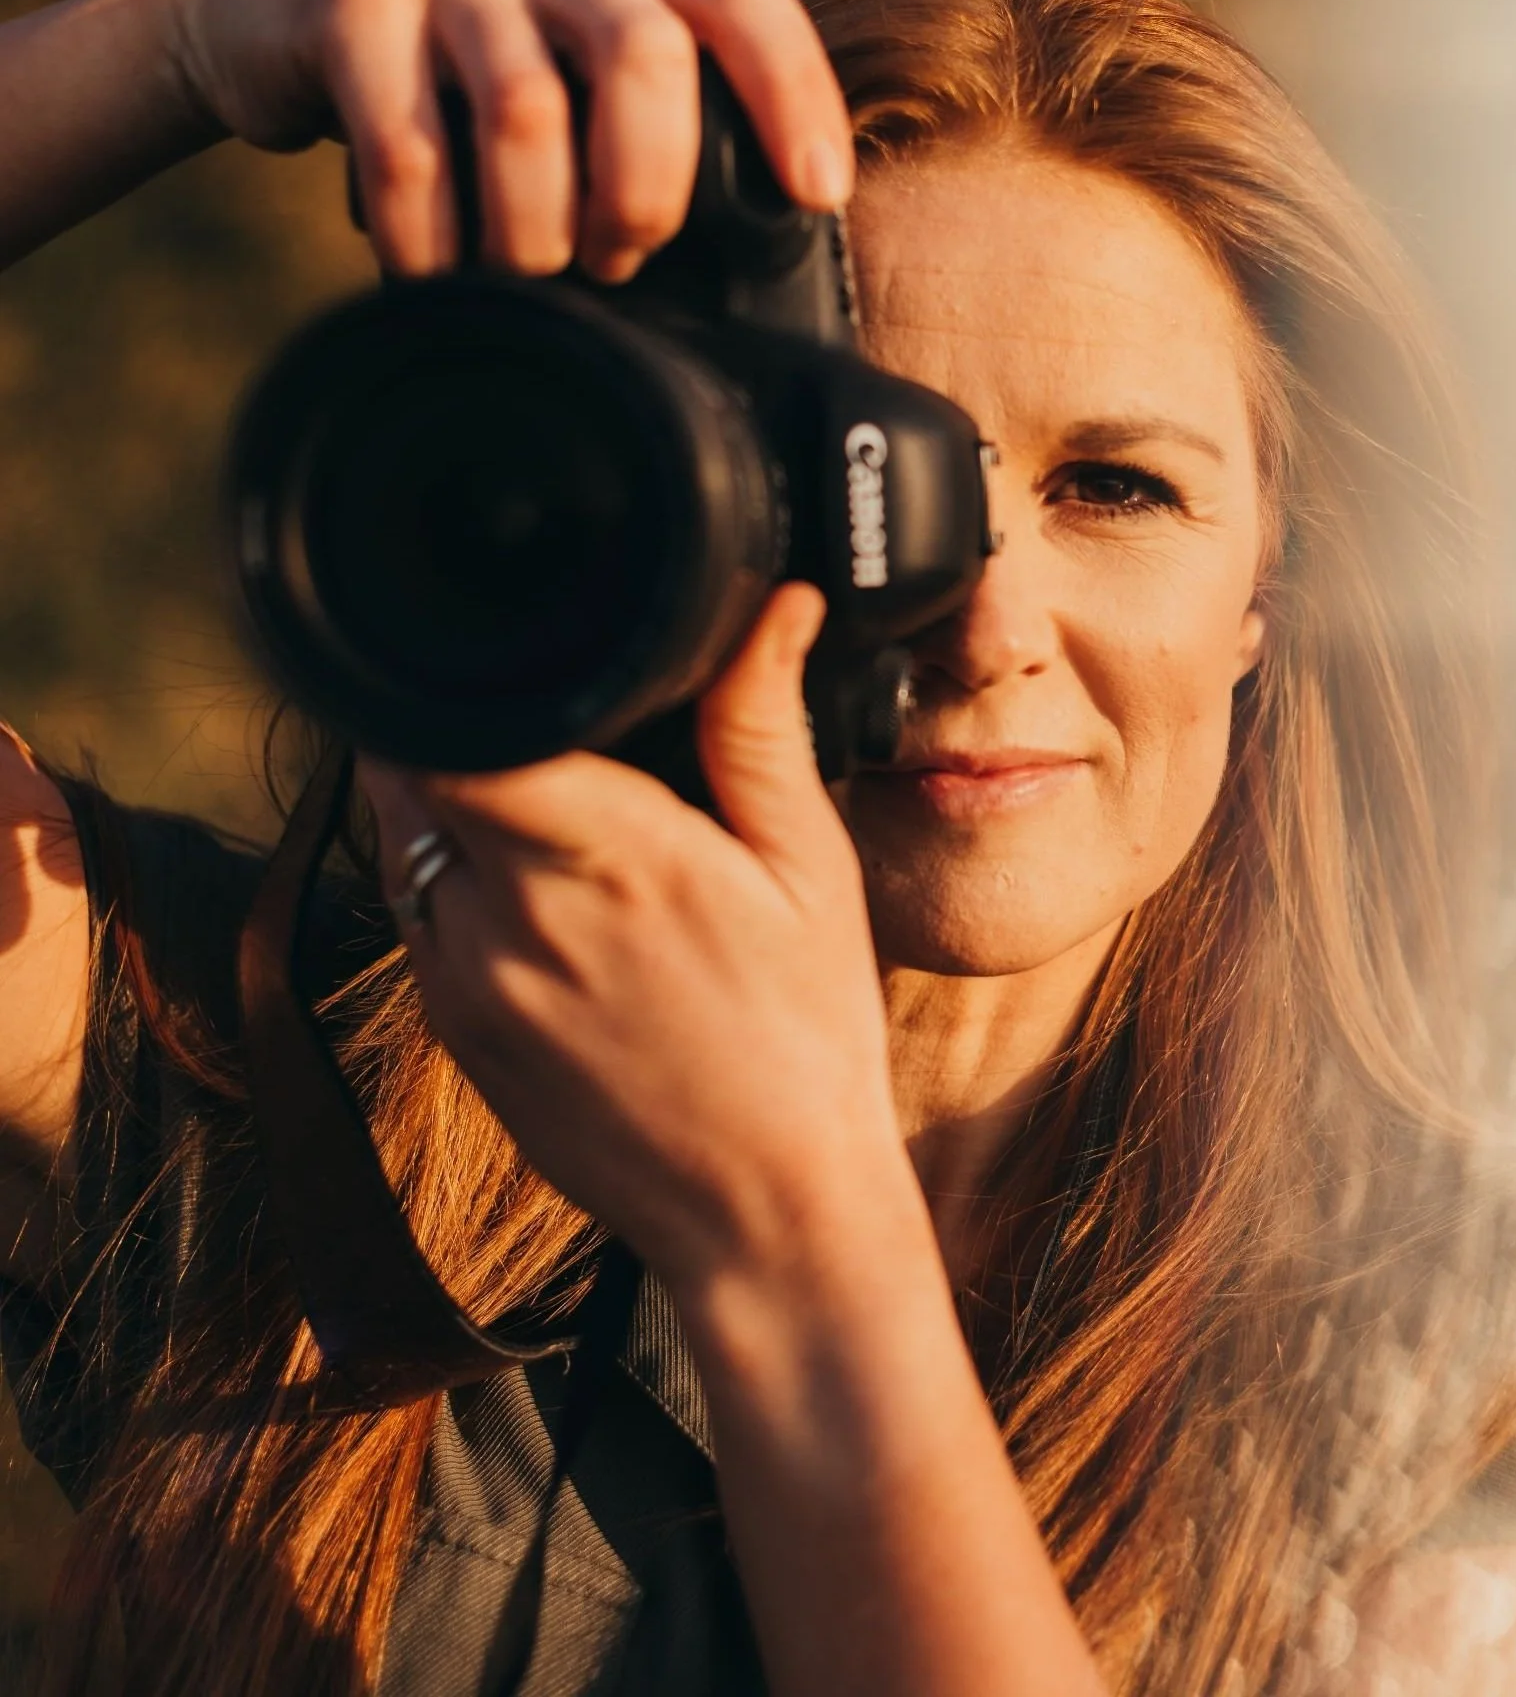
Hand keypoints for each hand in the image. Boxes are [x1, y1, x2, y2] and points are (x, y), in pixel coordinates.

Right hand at [164, 0, 853, 280]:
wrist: (274, 21)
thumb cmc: (458, 95)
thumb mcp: (569, 99)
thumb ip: (642, 143)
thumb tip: (736, 289)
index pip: (743, 1)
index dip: (794, 91)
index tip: (818, 192)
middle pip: (642, 54)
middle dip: (645, 187)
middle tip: (616, 261)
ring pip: (527, 113)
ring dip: (535, 230)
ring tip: (526, 277)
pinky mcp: (354, 3)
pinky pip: (409, 147)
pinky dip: (430, 241)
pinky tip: (431, 276)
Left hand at [358, 583, 909, 1291]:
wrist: (764, 1215)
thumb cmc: (807, 1040)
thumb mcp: (812, 870)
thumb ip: (764, 726)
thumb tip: (778, 603)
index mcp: (609, 856)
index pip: (461, 729)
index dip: (460, 673)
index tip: (508, 646)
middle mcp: (511, 916)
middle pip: (412, 765)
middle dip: (458, 716)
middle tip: (540, 705)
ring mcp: (466, 982)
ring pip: (400, 836)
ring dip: (444, 791)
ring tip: (540, 786)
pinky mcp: (453, 1032)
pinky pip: (413, 913)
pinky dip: (448, 872)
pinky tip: (533, 883)